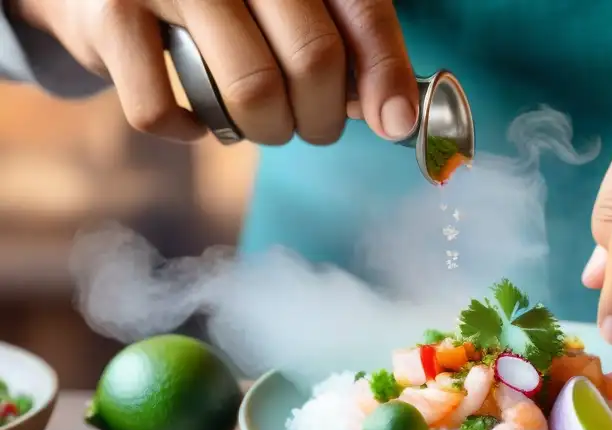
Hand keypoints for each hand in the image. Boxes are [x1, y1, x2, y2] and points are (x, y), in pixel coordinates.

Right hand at [13, 0, 417, 145]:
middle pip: (314, 59)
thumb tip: (392, 114)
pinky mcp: (111, 15)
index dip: (387, 73)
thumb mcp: (285, 5)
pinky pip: (168, 112)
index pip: (360, 9)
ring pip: (252, 94)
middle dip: (323, 118)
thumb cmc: (219, 5)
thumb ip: (339, 43)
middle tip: (313, 127)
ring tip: (258, 121)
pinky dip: (191, 131)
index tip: (396, 124)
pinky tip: (196, 117)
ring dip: (266, 131)